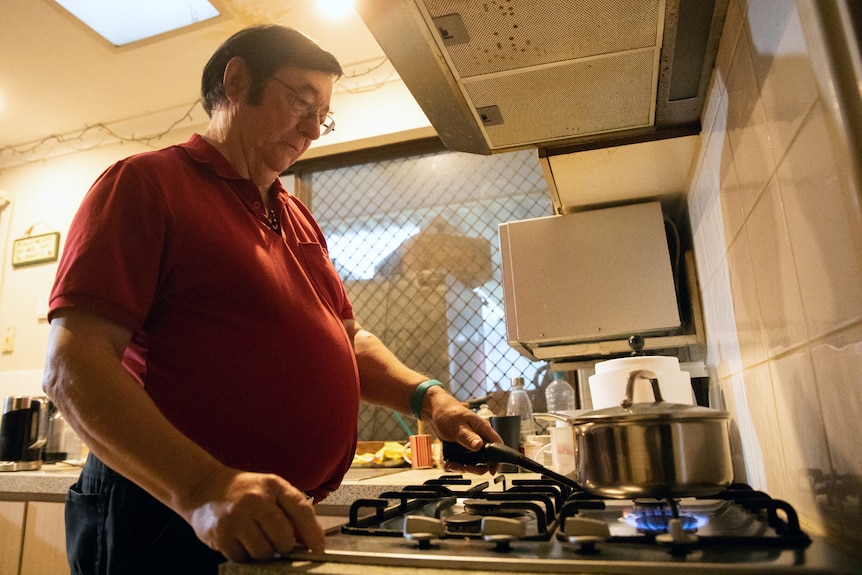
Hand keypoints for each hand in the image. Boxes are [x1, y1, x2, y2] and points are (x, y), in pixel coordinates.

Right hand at [185, 467, 324, 562]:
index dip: (313, 533)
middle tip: (279, 543)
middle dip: (285, 546)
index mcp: (273, 485)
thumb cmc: (243, 491)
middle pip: (284, 538)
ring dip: (265, 552)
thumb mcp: (271, 491)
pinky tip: (241, 541)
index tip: (318, 549)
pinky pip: (243, 558)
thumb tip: (308, 540)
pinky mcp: (221, 535)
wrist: (204, 487)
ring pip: (264, 552)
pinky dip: (246, 555)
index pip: (301, 510)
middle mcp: (255, 500)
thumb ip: (291, 511)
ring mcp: (236, 518)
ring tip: (257, 538)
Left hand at [421, 387, 502, 473]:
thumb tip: (479, 445)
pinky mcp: (463, 447)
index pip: (497, 444)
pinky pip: (464, 460)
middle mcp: (479, 437)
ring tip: (453, 465)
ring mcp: (471, 443)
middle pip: (486, 458)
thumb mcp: (458, 426)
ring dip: (465, 467)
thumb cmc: (448, 413)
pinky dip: (457, 464)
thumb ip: (468, 437)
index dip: (498, 459)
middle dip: (476, 466)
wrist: (434, 410)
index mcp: (483, 428)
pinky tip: (449, 463)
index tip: (492, 470)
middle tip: (465, 468)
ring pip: (474, 461)